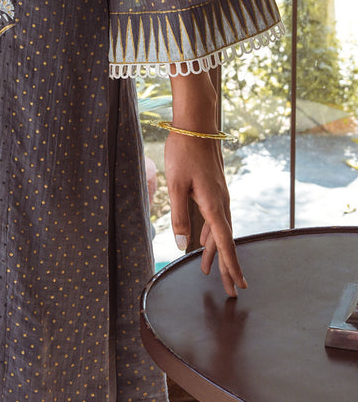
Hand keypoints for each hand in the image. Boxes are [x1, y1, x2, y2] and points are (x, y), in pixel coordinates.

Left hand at [164, 130, 245, 296]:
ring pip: (220, 230)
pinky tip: (203, 241)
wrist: (196, 124)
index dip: (231, 266)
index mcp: (213, 204)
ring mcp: (219, 195)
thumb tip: (182, 244)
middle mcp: (221, 202)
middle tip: (231, 291)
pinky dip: (211, 234)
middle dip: (227, 266)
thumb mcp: (175, 185)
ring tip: (207, 270)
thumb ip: (178, 215)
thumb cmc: (183, 151)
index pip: (225, 243)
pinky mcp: (214, 188)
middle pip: (226, 241)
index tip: (239, 285)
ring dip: (216, 251)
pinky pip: (216, 218)